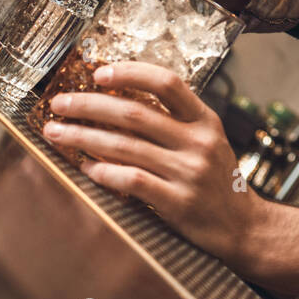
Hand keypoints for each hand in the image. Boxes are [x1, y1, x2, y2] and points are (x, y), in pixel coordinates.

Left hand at [42, 61, 260, 267]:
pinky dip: (103, 172)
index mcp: (205, 120)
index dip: (130, 73)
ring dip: (83, 137)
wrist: (242, 226)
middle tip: (59, 104)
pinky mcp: (178, 201)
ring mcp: (189, 172)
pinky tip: (84, 166)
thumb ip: (175, 121)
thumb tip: (119, 98)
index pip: (167, 83)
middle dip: (88, 105)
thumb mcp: (207, 141)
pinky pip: (131, 180)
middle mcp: (199, 142)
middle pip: (134, 113)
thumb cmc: (216, 181)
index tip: (98, 73)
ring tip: (56, 133)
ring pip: (124, 146)